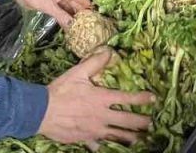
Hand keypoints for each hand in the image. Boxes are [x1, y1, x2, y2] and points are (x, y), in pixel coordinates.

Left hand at [10, 0, 91, 28]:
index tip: (97, 21)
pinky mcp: (52, 5)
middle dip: (83, 16)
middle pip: (78, 6)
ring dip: (74, 19)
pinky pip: (62, 12)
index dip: (91, 9)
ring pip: (70, 10)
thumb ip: (61, 16)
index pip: (84, 0)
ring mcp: (58, 0)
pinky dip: (66, 19)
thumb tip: (73, 26)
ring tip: (81, 31)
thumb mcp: (48, 6)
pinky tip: (69, 28)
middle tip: (90, 29)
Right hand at [39, 50, 154, 146]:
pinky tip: (106, 146)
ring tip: (140, 139)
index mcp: (102, 98)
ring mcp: (95, 130)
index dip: (142, 99)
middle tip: (151, 124)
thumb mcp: (77, 73)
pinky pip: (99, 144)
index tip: (154, 99)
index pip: (127, 98)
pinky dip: (104, 145)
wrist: (41, 112)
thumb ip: (95, 62)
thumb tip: (109, 52)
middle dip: (142, 122)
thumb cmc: (60, 91)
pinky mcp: (85, 139)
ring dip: (130, 137)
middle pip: (128, 121)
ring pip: (118, 136)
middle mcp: (102, 116)